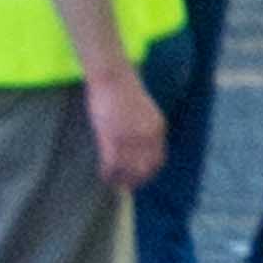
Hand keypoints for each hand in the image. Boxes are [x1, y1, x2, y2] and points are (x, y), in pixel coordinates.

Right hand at [84, 61, 167, 192]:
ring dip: (120, 179)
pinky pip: (112, 165)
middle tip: (125, 185)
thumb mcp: (143, 111)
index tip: (140, 178)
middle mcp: (148, 136)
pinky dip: (108, 173)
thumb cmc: (124, 90)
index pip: (158, 159)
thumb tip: (138, 149)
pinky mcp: (114, 139)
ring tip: (112, 181)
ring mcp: (131, 139)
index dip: (148, 173)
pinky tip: (104, 175)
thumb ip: (145, 129)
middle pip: (144, 169)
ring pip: (127, 170)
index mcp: (158, 128)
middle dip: (135, 180)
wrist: (112, 77)